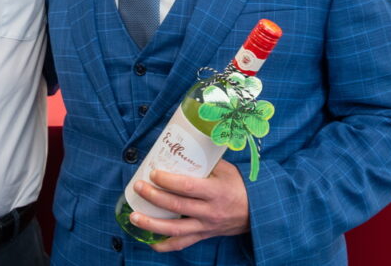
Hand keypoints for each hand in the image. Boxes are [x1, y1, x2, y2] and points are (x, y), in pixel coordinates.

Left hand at [128, 160, 248, 251]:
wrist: (257, 211)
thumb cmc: (239, 186)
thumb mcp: (226, 170)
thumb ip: (204, 161)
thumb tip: (181, 147)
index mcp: (216, 191)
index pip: (188, 187)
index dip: (168, 181)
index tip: (153, 173)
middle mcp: (209, 211)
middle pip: (177, 206)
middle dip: (154, 197)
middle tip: (138, 187)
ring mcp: (206, 226)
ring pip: (175, 230)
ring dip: (152, 224)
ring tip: (134, 216)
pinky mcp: (204, 236)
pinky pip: (182, 243)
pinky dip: (164, 244)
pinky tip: (149, 240)